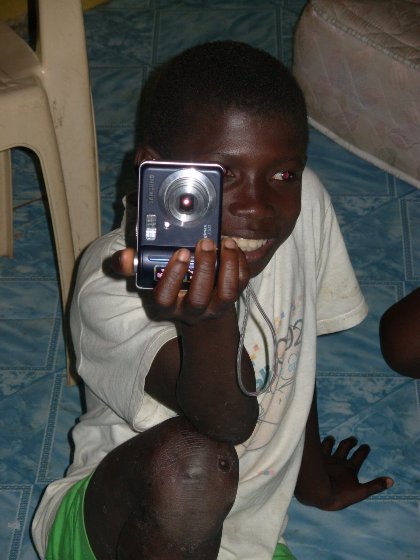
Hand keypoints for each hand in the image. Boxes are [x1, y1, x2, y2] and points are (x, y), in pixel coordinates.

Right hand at [107, 238, 249, 324]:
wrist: (197, 304)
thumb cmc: (170, 283)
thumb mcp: (147, 275)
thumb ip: (132, 265)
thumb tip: (123, 256)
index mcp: (167, 305)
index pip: (164, 298)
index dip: (172, 276)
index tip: (180, 253)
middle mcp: (191, 310)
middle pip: (198, 298)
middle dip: (204, 269)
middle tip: (204, 243)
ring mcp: (214, 307)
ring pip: (226, 294)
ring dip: (228, 267)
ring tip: (225, 243)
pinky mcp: (232, 299)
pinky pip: (241, 285)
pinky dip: (241, 265)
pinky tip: (233, 248)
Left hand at [317, 435, 393, 510]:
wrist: (316, 490)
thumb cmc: (339, 494)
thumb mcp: (360, 493)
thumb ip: (375, 486)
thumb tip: (392, 481)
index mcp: (349, 468)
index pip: (359, 455)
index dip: (363, 450)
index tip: (366, 446)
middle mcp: (338, 460)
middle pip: (345, 446)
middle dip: (350, 442)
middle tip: (353, 439)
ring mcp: (326, 458)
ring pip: (329, 445)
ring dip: (331, 441)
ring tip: (332, 438)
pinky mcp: (314, 458)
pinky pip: (316, 447)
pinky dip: (317, 443)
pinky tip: (313, 442)